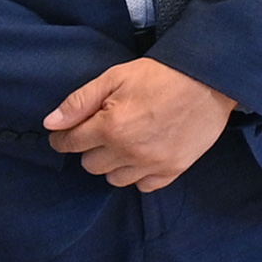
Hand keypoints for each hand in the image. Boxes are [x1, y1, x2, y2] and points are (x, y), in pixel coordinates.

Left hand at [45, 58, 238, 192]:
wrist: (210, 80)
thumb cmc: (161, 76)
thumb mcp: (115, 77)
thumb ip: (80, 102)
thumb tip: (51, 124)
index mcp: (110, 127)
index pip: (70, 143)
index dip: (64, 137)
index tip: (68, 132)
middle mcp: (129, 151)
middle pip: (90, 164)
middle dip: (91, 148)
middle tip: (106, 131)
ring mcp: (153, 163)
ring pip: (114, 178)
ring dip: (114, 163)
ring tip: (126, 144)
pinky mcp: (174, 169)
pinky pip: (144, 185)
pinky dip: (139, 174)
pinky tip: (144, 155)